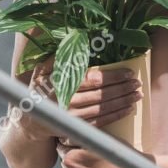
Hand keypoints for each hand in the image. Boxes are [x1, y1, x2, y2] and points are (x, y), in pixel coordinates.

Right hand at [14, 61, 140, 139]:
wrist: (30, 120)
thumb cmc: (39, 89)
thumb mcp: (42, 70)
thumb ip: (58, 57)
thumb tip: (74, 38)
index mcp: (61, 84)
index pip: (92, 79)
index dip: (112, 76)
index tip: (128, 72)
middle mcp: (67, 102)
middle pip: (101, 95)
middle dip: (122, 88)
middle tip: (137, 83)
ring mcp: (72, 118)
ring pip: (103, 109)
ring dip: (123, 102)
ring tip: (137, 94)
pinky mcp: (76, 129)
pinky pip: (100, 123)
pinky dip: (116, 116)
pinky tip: (128, 109)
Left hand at [58, 146, 155, 167]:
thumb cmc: (119, 154)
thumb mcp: (102, 139)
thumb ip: (84, 137)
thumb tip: (74, 130)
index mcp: (71, 158)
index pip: (62, 146)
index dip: (70, 141)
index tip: (78, 138)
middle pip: (67, 160)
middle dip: (74, 154)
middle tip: (87, 148)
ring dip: (80, 166)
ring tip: (95, 160)